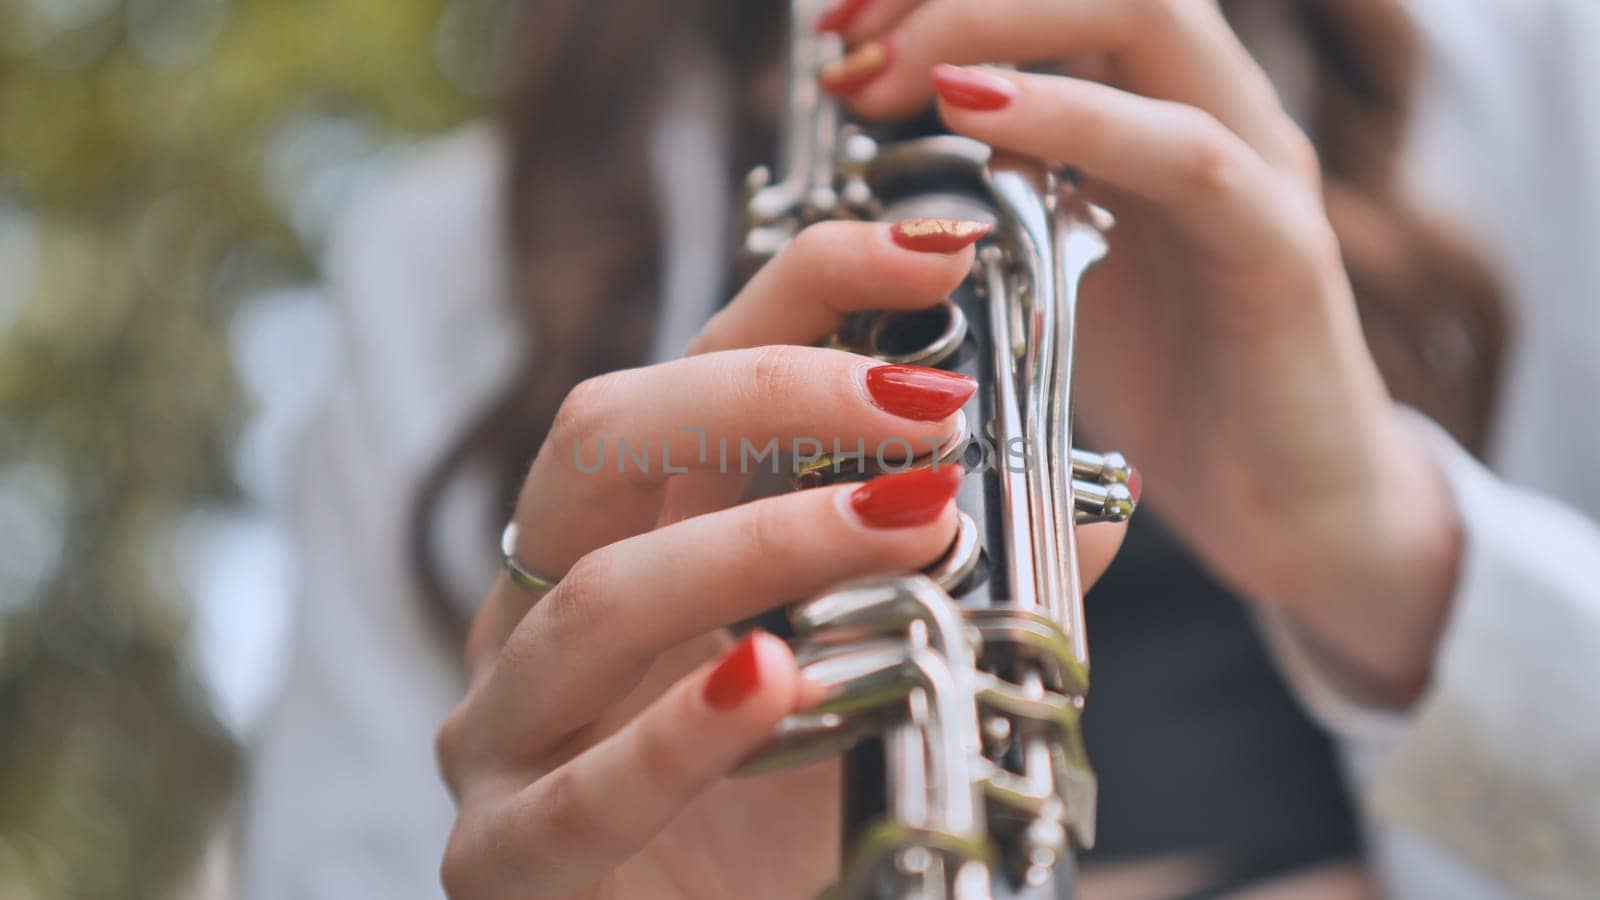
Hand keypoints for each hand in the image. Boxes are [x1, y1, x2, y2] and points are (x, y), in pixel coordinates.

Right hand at [436, 221, 1128, 898]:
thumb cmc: (781, 818)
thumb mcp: (873, 676)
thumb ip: (961, 589)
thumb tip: (1089, 503)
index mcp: (622, 542)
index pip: (686, 371)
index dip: (798, 293)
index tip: (937, 249)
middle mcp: (541, 608)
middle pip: (602, 436)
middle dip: (766, 391)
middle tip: (928, 402)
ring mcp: (506, 732)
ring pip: (597, 599)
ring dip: (762, 548)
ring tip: (912, 525)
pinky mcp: (503, 858)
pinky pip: (581, 790)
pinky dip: (681, 736)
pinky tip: (766, 683)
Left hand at [819, 0, 1460, 697]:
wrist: (1289, 510)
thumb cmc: (1167, 390)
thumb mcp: (1052, 276)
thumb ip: (993, 201)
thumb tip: (876, 168)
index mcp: (1152, 109)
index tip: (837, 24)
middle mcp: (1212, 111)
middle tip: (846, 37)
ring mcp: (1256, 170)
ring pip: (1149, 18)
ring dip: (999, 21)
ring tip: (890, 67)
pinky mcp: (1282, 250)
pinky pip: (1186, 156)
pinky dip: (1076, 121)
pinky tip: (974, 113)